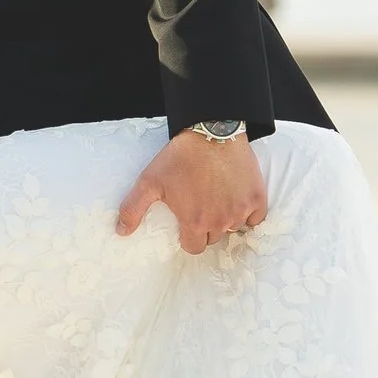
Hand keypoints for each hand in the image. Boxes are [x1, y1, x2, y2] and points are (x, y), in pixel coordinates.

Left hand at [117, 128, 267, 252]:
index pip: (194, 247)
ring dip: (227, 218)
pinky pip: (256, 218)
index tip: (188, 219)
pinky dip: (248, 212)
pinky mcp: (257, 198)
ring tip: (217, 197)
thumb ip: (133, 208)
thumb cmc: (180, 156)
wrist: (212, 130)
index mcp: (195, 222)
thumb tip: (121, 231)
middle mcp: (220, 222)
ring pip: (234, 227)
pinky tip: (237, 198)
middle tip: (202, 204)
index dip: (189, 236)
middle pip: (214, 238)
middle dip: (207, 226)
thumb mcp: (149, 181)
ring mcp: (241, 210)